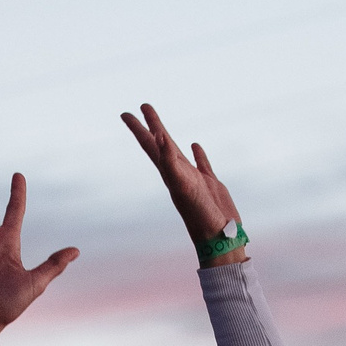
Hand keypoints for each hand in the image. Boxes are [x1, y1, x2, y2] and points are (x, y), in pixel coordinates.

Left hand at [120, 104, 243, 259]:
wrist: (218, 238)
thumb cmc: (200, 216)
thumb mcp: (183, 187)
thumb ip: (170, 163)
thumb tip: (158, 137)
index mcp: (169, 173)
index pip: (150, 145)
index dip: (139, 128)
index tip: (126, 113)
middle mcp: (178, 174)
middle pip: (161, 145)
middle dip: (151, 125)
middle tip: (143, 106)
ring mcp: (194, 179)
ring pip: (178, 153)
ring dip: (169, 139)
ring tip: (162, 128)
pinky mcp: (210, 184)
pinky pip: (202, 164)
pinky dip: (198, 154)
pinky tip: (195, 146)